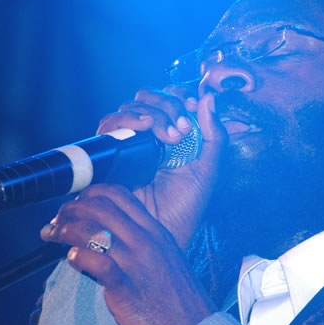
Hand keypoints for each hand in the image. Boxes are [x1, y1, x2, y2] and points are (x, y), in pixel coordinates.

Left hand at [41, 183, 216, 324]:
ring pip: (92, 231)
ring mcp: (136, 262)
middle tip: (57, 220)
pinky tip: (71, 259)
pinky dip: (78, 256)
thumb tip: (113, 231)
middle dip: (70, 209)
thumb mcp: (167, 256)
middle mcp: (146, 240)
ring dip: (64, 230)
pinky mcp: (125, 287)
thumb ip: (144, 240)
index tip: (76, 203)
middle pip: (99, 208)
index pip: (118, 195)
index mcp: (156, 230)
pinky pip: (96, 262)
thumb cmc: (179, 297)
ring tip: (52, 235)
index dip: (90, 194)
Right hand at [97, 87, 226, 249]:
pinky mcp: (110, 152)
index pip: (169, 97)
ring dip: (152, 113)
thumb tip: (208, 95)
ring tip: (168, 135)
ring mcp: (128, 141)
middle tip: (182, 128)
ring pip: (129, 107)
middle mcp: (148, 134)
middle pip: (147, 96)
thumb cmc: (186, 204)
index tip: (192, 103)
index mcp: (172, 132)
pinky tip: (144, 126)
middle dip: (167, 104)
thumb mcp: (208, 167)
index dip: (179, 94)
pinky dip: (126, 118)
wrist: (163, 230)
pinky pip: (110, 124)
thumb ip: (214, 133)